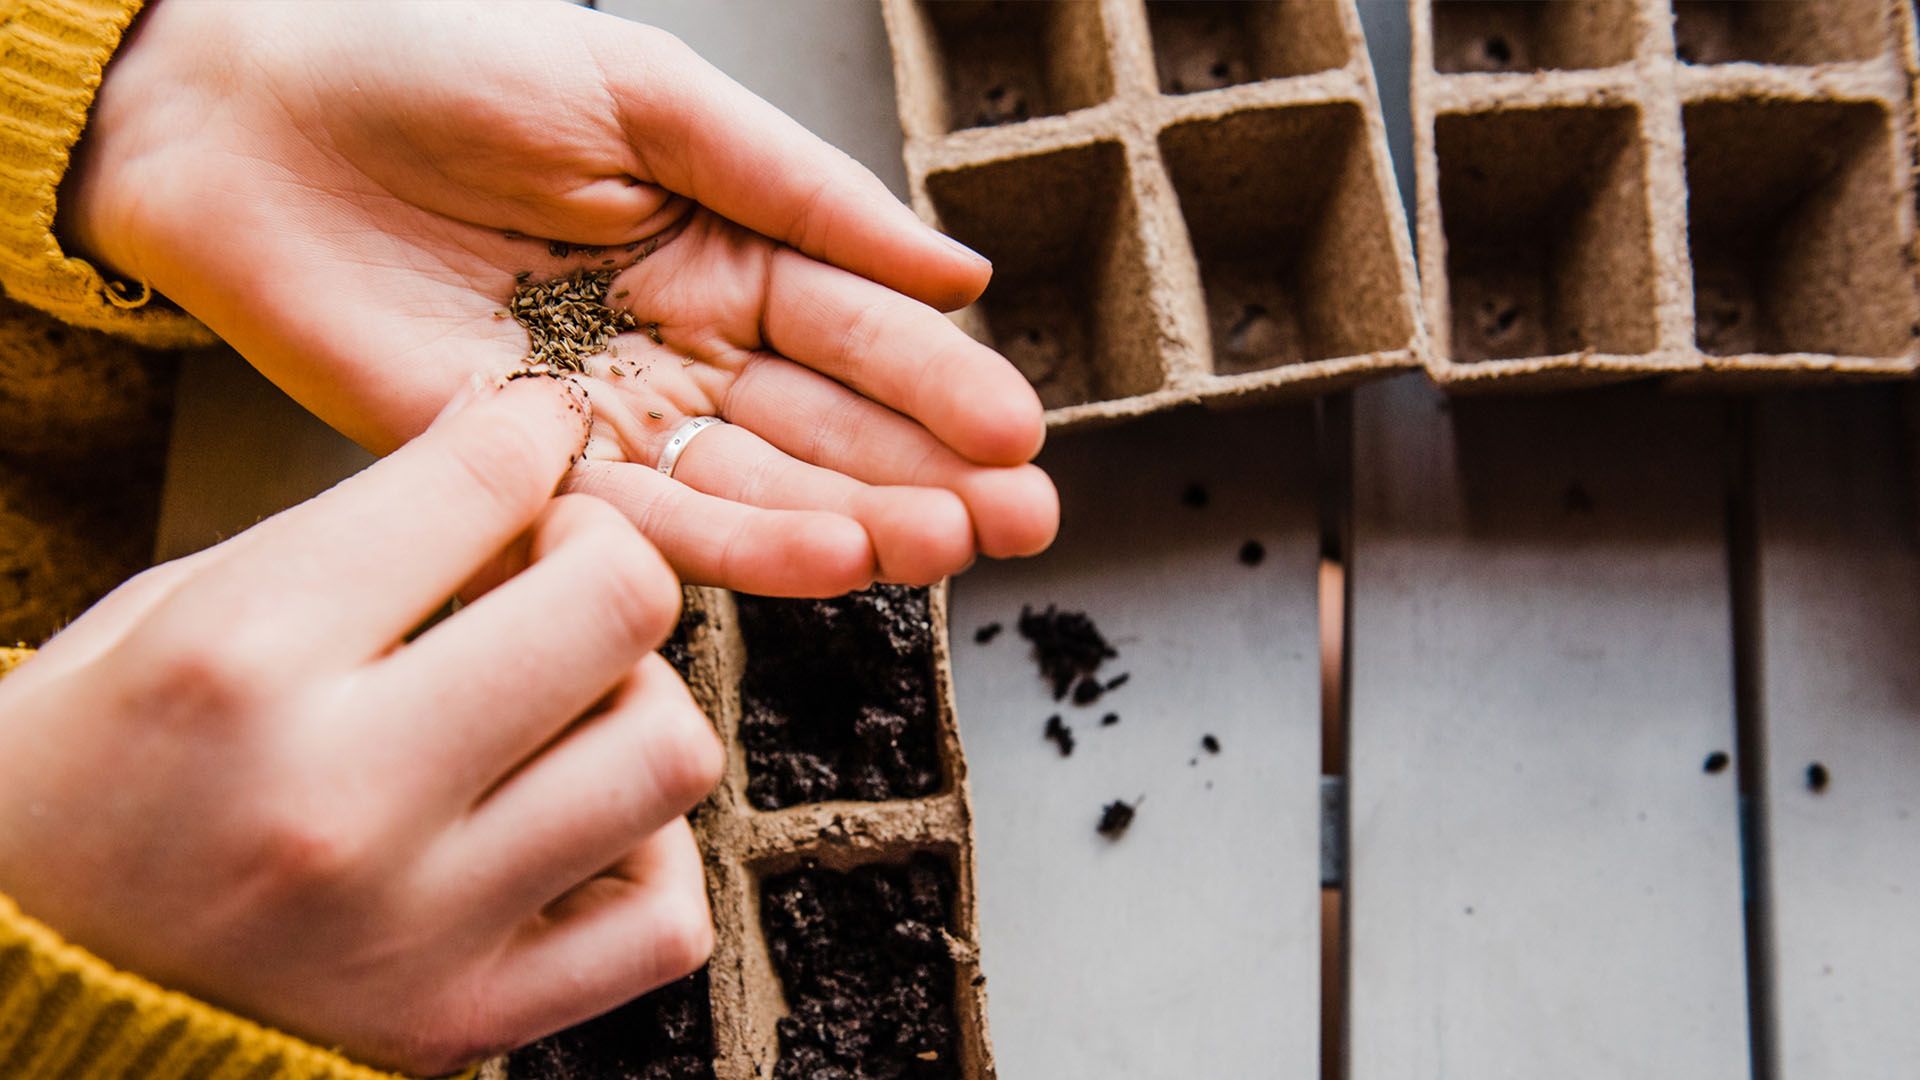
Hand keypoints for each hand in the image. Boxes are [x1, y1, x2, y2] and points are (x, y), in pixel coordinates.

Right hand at [0, 377, 723, 1073]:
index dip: (531, 430)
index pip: (484, 480)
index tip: (535, 438)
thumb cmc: (77, 782)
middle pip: (619, 606)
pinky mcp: (460, 1022)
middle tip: (561, 570)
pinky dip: (646, 861)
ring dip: (637, 709)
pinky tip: (569, 831)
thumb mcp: (168, 610)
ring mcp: (413, 928)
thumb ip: (352, 532)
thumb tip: (511, 440)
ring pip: (669, 758)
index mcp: (239, 661)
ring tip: (565, 712)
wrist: (6, 980)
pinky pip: (665, 922)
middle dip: (608, 556)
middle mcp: (340, 797)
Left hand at [66, 0, 1058, 595]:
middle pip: (827, 429)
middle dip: (929, 475)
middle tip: (1022, 521)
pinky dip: (734, 546)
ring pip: (754, 490)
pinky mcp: (526, 475)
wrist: (255, 116)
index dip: (940, 383)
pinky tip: (825, 557)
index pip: (858, 330)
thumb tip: (954, 272)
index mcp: (726, 251)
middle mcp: (682, 349)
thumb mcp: (647, 96)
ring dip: (855, 525)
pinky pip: (644, 523)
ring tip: (945, 547)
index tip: (1017, 432)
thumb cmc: (440, 63)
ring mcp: (611, 418)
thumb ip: (799, 190)